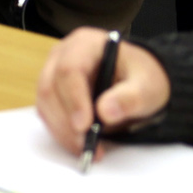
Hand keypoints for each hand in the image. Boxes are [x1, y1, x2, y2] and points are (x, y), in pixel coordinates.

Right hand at [36, 29, 170, 155]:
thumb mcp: (147, 86)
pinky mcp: (52, 92)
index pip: (69, 69)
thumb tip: (105, 112)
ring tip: (86, 148)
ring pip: (45, 104)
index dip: (73, 99)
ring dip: (62, 130)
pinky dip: (61, 132)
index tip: (84, 126)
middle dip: (65, 121)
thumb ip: (130, 97)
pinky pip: (47, 113)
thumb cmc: (141, 78)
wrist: (139, 83)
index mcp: (85, 44)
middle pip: (50, 88)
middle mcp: (62, 55)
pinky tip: (79, 143)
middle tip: (85, 144)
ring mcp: (53, 72)